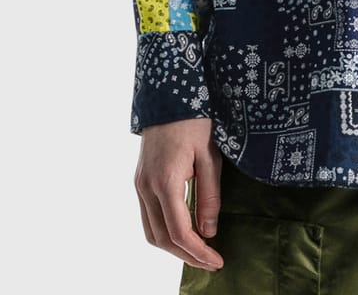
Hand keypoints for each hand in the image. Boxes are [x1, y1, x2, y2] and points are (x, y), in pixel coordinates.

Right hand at [134, 117, 223, 271]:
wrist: (169, 95)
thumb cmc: (194, 120)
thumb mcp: (210, 156)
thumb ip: (209, 195)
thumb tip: (208, 231)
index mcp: (166, 181)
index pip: (179, 231)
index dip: (198, 252)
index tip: (217, 261)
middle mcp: (146, 187)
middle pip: (162, 238)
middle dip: (186, 255)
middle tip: (210, 261)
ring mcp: (140, 184)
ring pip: (151, 231)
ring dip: (173, 247)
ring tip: (199, 251)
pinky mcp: (140, 180)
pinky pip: (148, 216)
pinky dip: (164, 231)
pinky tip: (183, 231)